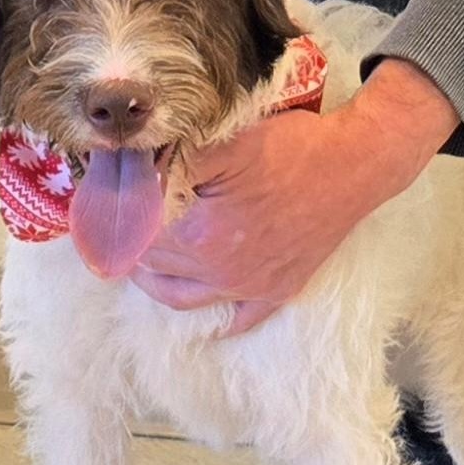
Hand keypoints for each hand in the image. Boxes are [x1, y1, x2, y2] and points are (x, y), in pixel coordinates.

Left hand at [129, 58, 458, 333]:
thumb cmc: (293, 148)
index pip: (137, 236)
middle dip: (133, 245)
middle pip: (156, 268)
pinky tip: (207, 316)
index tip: (107, 202)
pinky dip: (218, 321)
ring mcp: (253, 288)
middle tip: (121, 223)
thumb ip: (171, 161)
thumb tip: (128, 170)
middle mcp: (222, 274)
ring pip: (184, 300)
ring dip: (157, 282)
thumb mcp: (225, 143)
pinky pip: (240, 320)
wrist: (357, 164)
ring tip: (144, 262)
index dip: (118, 217)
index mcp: (202, 236)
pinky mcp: (279, 290)